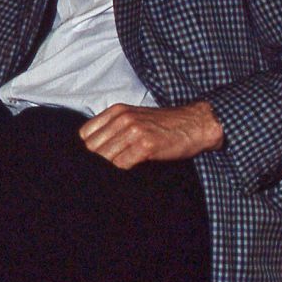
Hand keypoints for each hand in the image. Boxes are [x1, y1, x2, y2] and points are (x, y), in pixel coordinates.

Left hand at [79, 101, 223, 169]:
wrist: (196, 124)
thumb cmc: (164, 125)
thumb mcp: (134, 117)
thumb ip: (114, 128)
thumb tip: (93, 148)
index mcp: (116, 111)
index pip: (85, 134)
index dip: (89, 149)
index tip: (97, 157)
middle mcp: (122, 119)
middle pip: (93, 148)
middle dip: (97, 160)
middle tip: (106, 167)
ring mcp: (134, 131)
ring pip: (105, 157)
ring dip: (110, 167)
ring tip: (118, 170)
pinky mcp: (146, 145)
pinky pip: (122, 163)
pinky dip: (123, 170)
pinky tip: (131, 169)